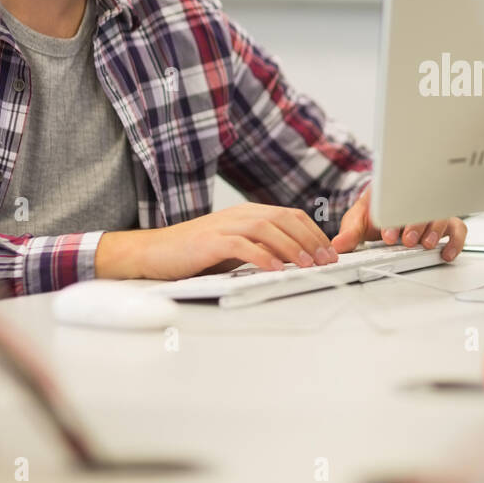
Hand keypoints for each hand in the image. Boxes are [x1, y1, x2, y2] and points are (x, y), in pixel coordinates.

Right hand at [95, 203, 338, 280]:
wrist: (153, 252)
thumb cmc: (194, 253)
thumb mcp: (234, 247)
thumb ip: (260, 247)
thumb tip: (294, 259)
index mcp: (249, 214)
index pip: (290, 216)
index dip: (314, 233)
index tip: (330, 252)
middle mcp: (239, 215)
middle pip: (284, 220)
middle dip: (310, 240)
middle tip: (326, 260)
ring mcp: (224, 226)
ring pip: (267, 229)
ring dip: (291, 247)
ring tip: (306, 265)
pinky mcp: (210, 242)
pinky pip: (242, 246)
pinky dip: (262, 256)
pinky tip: (275, 269)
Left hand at [330, 185, 466, 260]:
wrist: (383, 210)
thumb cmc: (373, 212)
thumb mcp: (357, 220)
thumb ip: (349, 233)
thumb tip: (338, 245)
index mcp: (395, 194)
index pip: (399, 201)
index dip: (395, 218)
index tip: (387, 234)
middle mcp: (417, 202)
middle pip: (424, 208)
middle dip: (415, 225)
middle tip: (407, 240)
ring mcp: (432, 213)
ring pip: (442, 217)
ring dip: (435, 231)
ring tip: (426, 244)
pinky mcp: (445, 225)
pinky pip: (458, 230)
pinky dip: (455, 241)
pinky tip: (446, 252)